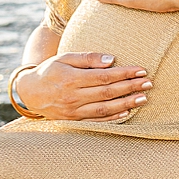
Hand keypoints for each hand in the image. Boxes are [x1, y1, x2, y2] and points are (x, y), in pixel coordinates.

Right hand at [16, 52, 149, 120]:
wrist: (30, 92)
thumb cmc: (50, 70)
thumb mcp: (65, 58)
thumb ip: (87, 57)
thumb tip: (111, 60)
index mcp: (71, 79)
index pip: (103, 76)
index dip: (124, 73)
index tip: (141, 70)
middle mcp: (72, 96)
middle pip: (107, 92)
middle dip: (130, 87)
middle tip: (149, 83)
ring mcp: (73, 111)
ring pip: (104, 108)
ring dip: (126, 103)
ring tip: (143, 98)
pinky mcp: (73, 121)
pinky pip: (96, 120)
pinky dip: (113, 117)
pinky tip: (127, 112)